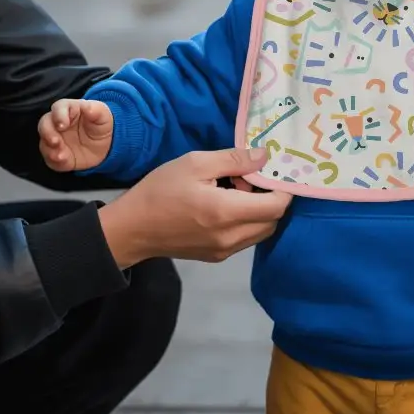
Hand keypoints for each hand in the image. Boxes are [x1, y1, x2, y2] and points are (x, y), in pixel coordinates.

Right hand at [38, 98, 113, 171]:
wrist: (105, 145)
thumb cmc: (101, 125)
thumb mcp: (103, 115)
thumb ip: (95, 110)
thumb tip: (88, 107)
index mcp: (69, 109)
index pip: (59, 107)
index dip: (58, 115)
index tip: (62, 124)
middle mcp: (57, 124)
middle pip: (44, 124)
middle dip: (47, 133)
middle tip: (55, 141)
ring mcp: (55, 140)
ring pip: (44, 143)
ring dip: (50, 149)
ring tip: (61, 155)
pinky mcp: (57, 154)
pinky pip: (50, 159)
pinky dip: (55, 161)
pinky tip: (63, 161)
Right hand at [98, 147, 290, 267]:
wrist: (131, 229)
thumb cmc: (160, 191)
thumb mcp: (195, 164)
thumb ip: (234, 160)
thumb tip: (264, 157)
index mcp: (226, 213)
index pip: (276, 206)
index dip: (282, 188)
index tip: (272, 171)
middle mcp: (231, 238)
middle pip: (273, 221)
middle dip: (270, 198)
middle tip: (246, 178)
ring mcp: (224, 251)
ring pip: (261, 231)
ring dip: (259, 211)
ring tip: (234, 191)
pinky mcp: (216, 257)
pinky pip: (246, 239)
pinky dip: (246, 222)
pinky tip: (225, 206)